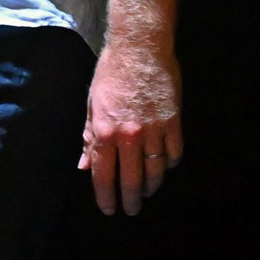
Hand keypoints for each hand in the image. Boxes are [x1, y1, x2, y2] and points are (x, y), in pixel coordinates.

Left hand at [78, 37, 181, 214]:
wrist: (140, 49)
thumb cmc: (111, 74)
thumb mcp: (92, 104)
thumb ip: (89, 137)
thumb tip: (85, 165)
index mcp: (105, 131)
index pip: (104, 174)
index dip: (105, 196)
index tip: (108, 208)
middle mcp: (129, 136)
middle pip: (132, 180)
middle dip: (130, 200)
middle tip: (131, 210)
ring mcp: (154, 131)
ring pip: (155, 171)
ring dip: (151, 187)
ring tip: (146, 193)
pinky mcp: (174, 123)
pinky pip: (174, 154)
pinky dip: (168, 164)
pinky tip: (163, 167)